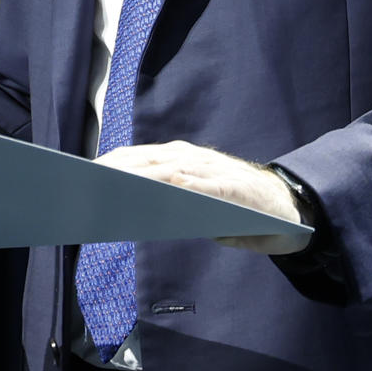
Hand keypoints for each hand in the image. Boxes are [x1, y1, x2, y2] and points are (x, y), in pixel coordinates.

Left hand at [95, 140, 309, 254]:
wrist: (291, 210)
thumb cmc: (236, 208)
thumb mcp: (196, 203)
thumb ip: (168, 203)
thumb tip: (128, 212)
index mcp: (180, 159)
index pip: (136, 158)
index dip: (108, 163)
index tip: (80, 173)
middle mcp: (192, 159)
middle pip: (144, 161)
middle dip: (113, 171)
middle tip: (84, 184)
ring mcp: (212, 171)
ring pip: (167, 170)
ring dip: (137, 179)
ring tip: (109, 191)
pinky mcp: (233, 188)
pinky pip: (202, 186)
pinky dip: (180, 187)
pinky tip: (159, 193)